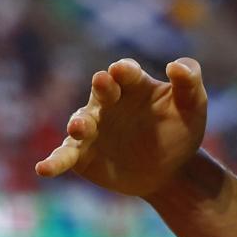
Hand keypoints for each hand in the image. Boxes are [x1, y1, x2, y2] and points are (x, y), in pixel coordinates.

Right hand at [35, 57, 207, 198]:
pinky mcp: (82, 154)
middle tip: (103, 82)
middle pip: (101, 91)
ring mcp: (92, 127)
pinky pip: (66, 155)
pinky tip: (44, 169)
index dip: (124, 71)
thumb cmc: (181, 130)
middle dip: (102, 87)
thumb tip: (176, 66)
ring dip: (80, 123)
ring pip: (81, 122)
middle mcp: (107, 102)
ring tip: (80, 128)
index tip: (123, 71)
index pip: (125, 73)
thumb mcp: (193, 106)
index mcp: (132, 85)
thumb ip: (189, 83)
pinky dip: (55, 161)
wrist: (173, 170)